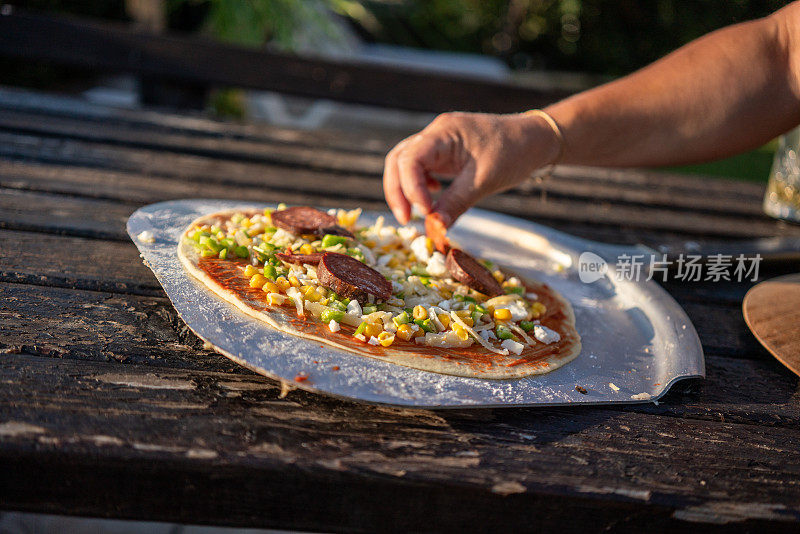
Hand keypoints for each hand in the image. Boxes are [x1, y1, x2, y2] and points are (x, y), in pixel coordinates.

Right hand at [382, 111, 561, 225]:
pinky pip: (421, 167)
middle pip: (399, 159)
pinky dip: (419, 185)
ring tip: (415, 214)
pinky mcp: (445, 152)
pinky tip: (432, 198)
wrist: (534, 139)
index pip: (410, 158)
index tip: (423, 212)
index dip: (410, 188)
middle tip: (405, 219)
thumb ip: (456, 203)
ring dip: (405, 189)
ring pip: (406, 163)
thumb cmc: (514, 153)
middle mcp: (437, 133)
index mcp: (445, 132)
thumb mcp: (484, 181)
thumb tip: (434, 229)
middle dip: (398, 191)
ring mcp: (440, 142)